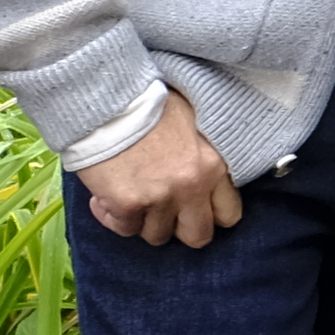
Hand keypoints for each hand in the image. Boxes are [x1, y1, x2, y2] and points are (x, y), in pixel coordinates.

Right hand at [78, 99, 242, 248]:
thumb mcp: (193, 120)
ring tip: (131, 196)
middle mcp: (192, 186)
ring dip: (144, 220)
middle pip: (198, 236)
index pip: (229, 214)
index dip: (210, 213)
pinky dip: (114, 217)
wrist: (107, 98)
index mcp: (214, 164)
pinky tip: (105, 198)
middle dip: (180, 227)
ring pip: (158, 235)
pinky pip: (125, 228)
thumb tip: (203, 167)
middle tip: (163, 210)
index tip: (194, 205)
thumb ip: (204, 151)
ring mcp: (160, 198)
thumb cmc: (148, 102)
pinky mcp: (128, 205)